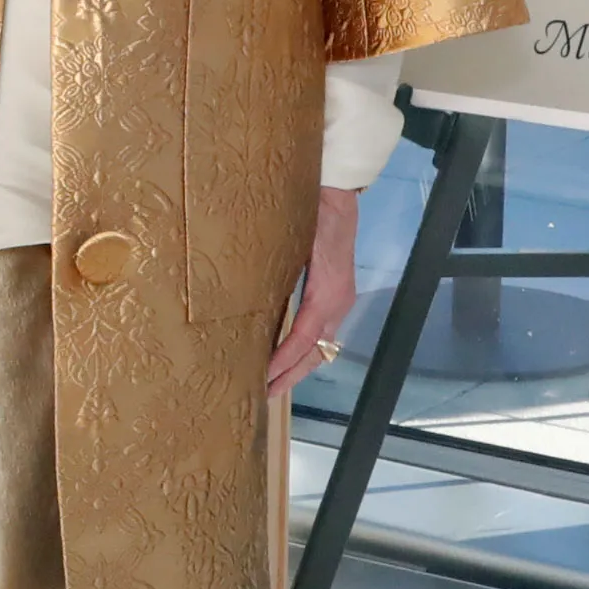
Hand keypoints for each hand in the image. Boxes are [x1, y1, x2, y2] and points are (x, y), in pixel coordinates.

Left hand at [265, 187, 364, 394]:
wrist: (336, 193)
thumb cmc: (310, 214)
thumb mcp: (292, 245)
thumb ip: (277, 275)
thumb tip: (248, 305)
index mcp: (327, 295)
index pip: (303, 339)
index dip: (283, 362)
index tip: (263, 378)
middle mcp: (337, 303)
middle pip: (315, 352)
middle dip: (291, 376)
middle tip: (265, 395)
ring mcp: (340, 301)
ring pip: (321, 346)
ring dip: (299, 367)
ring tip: (275, 383)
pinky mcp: (337, 295)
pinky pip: (322, 332)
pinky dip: (306, 350)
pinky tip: (289, 355)